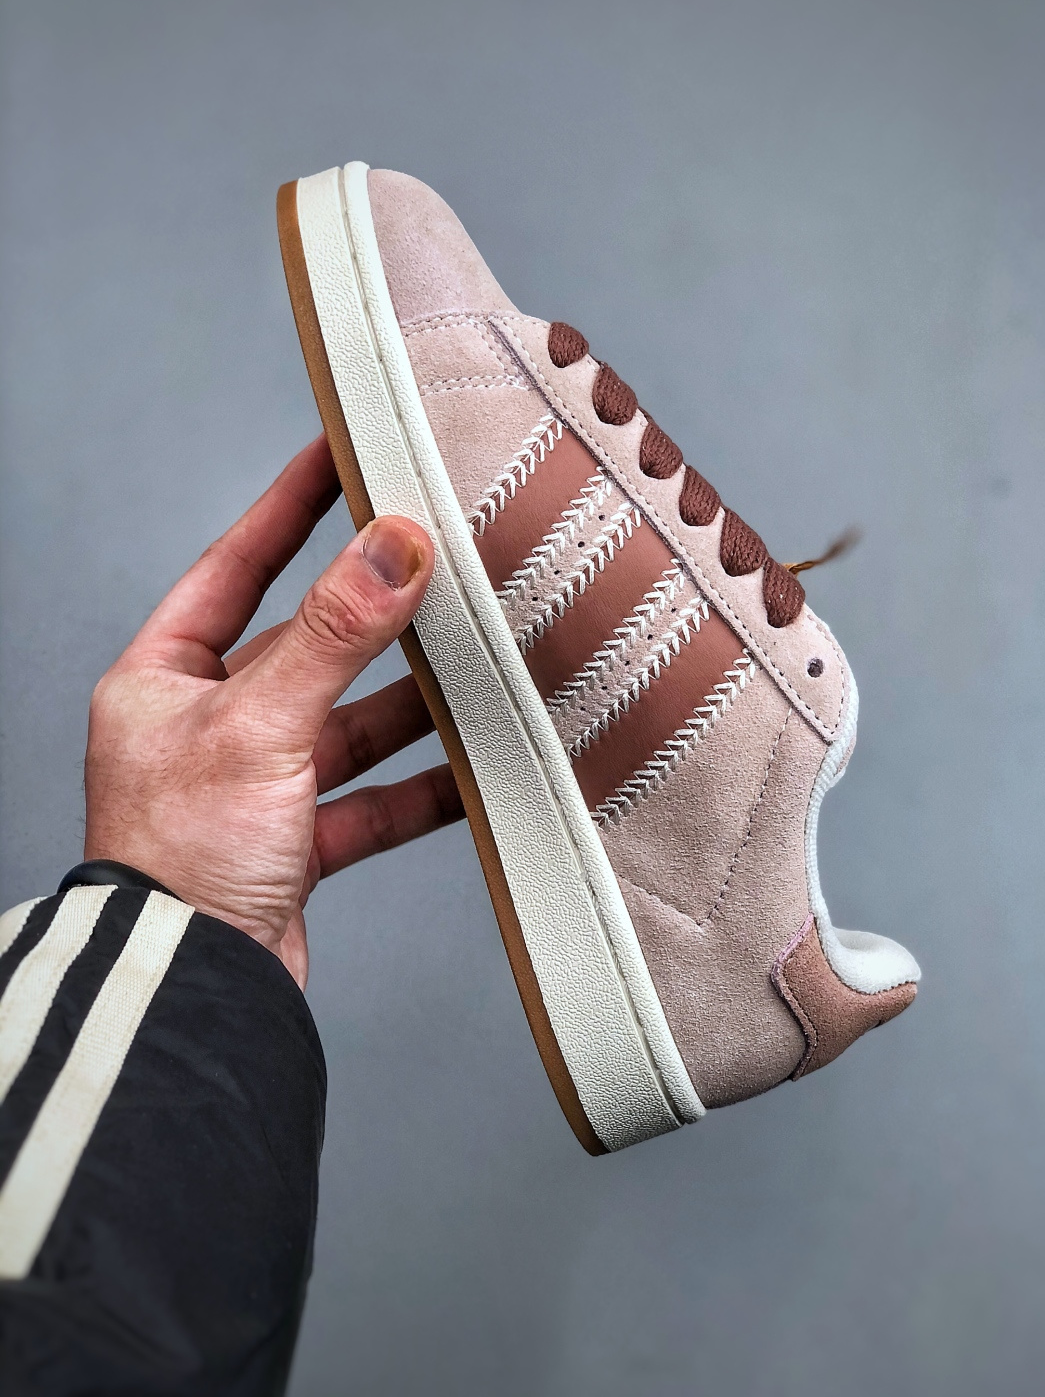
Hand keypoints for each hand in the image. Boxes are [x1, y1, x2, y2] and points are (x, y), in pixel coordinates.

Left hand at [83, 435, 462, 987]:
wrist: (187, 992)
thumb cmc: (178, 862)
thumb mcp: (258, 727)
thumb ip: (333, 636)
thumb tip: (395, 546)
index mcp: (164, 679)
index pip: (234, 566)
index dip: (289, 507)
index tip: (339, 452)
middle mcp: (207, 725)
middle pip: (309, 647)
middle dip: (377, 615)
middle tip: (441, 560)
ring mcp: (255, 786)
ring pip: (350, 724)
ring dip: (412, 704)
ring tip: (481, 665)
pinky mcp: (296, 843)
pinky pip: (372, 801)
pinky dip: (422, 787)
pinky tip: (475, 772)